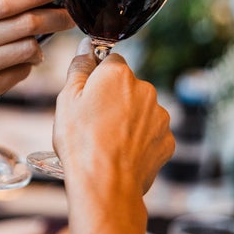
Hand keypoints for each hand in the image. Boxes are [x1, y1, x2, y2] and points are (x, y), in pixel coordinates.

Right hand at [53, 39, 174, 194]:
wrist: (105, 184)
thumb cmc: (81, 141)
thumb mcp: (67, 98)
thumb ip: (79, 67)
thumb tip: (85, 48)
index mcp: (118, 74)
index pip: (110, 61)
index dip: (96, 76)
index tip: (86, 93)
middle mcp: (145, 89)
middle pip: (126, 86)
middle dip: (113, 98)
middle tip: (92, 120)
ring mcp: (160, 117)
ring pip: (140, 110)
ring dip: (127, 118)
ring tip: (106, 140)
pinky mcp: (167, 141)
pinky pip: (150, 133)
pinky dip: (138, 139)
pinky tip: (121, 152)